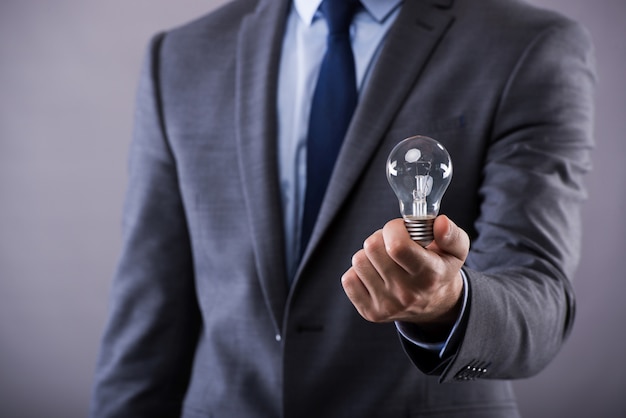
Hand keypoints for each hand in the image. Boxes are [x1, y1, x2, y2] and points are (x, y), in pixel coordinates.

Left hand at [341, 215, 468, 337]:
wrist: (434, 305)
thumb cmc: (440, 269)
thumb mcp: (456, 251)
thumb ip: (451, 234)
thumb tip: (440, 222)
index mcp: (429, 275)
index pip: (397, 245)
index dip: (393, 229)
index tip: (400, 229)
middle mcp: (407, 294)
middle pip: (372, 247)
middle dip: (380, 238)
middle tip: (393, 245)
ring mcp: (387, 305)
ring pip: (358, 261)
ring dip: (369, 255)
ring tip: (385, 260)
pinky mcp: (370, 312)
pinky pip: (348, 279)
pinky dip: (359, 272)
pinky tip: (376, 275)